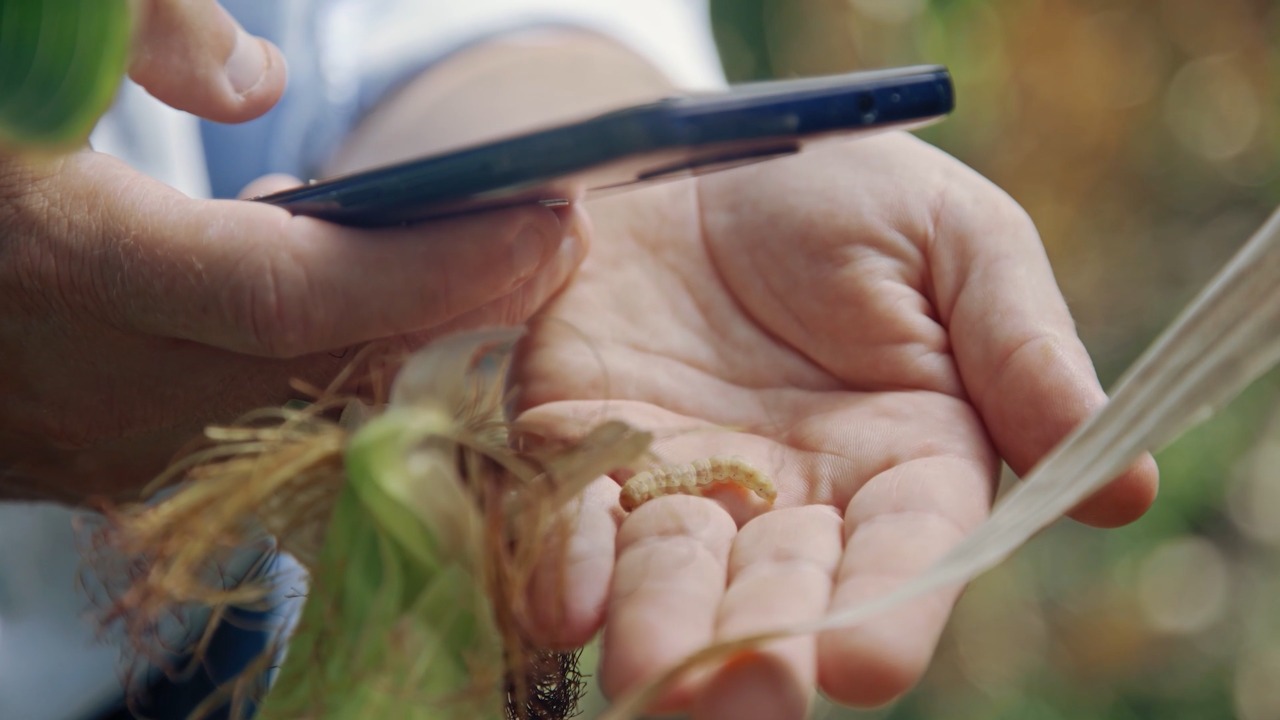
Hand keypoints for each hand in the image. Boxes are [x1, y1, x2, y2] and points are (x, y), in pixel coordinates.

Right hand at [0, 1, 584, 501]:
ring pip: (300, 418)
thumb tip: (253, 84)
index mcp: (52, 258)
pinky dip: (332, 386)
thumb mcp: (8, 49)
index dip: (434, 267)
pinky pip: (252, 436)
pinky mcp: (93, 466)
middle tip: (543, 241)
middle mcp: (81, 379)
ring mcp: (87, 445)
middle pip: (328, 368)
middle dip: (461, 316)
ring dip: (407, 353)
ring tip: (480, 274)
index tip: (548, 223)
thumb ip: (132, 23)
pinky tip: (371, 327)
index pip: (291, 291)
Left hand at [514, 132, 1158, 718]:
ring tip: (648, 677)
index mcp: (905, 461)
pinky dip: (567, 557)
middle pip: (781, 592)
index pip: (907, 556)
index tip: (863, 660)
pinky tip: (564, 602)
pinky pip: (572, 512)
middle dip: (760, 650)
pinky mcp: (585, 444)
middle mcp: (792, 495)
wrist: (707, 147)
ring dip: (660, 627)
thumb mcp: (958, 242)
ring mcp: (681, 478)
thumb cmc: (851, 191)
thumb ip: (1022, 352)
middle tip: (736, 700)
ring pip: (674, 573)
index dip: (889, 608)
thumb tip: (1125, 486)